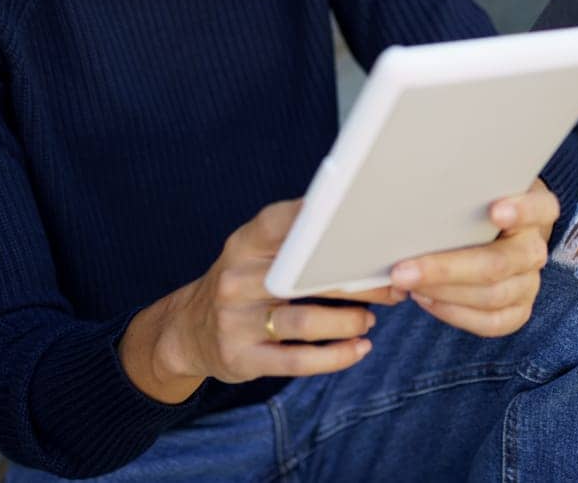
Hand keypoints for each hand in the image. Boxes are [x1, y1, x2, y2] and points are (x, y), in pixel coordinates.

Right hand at [160, 198, 406, 384]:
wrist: (188, 331)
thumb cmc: (241, 284)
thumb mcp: (252, 252)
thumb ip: (291, 239)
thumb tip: (354, 218)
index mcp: (242, 245)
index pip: (279, 223)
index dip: (317, 221)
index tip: (362, 224)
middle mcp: (236, 280)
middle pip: (304, 277)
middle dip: (355, 283)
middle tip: (390, 286)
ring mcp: (236, 322)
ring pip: (305, 321)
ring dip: (348, 321)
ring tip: (370, 319)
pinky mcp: (243, 358)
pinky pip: (297, 361)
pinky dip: (335, 357)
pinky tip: (359, 349)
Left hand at [388, 177, 558, 336]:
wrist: (496, 229)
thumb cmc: (476, 202)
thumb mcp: (475, 188)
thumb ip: (458, 191)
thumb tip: (411, 204)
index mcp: (536, 209)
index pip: (540, 207)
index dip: (521, 211)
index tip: (495, 212)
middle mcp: (535, 248)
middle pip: (498, 263)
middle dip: (445, 269)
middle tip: (402, 270)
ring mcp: (530, 282)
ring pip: (490, 296)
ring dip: (442, 293)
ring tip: (406, 284)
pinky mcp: (520, 310)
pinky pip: (491, 322)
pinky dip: (453, 313)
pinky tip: (424, 298)